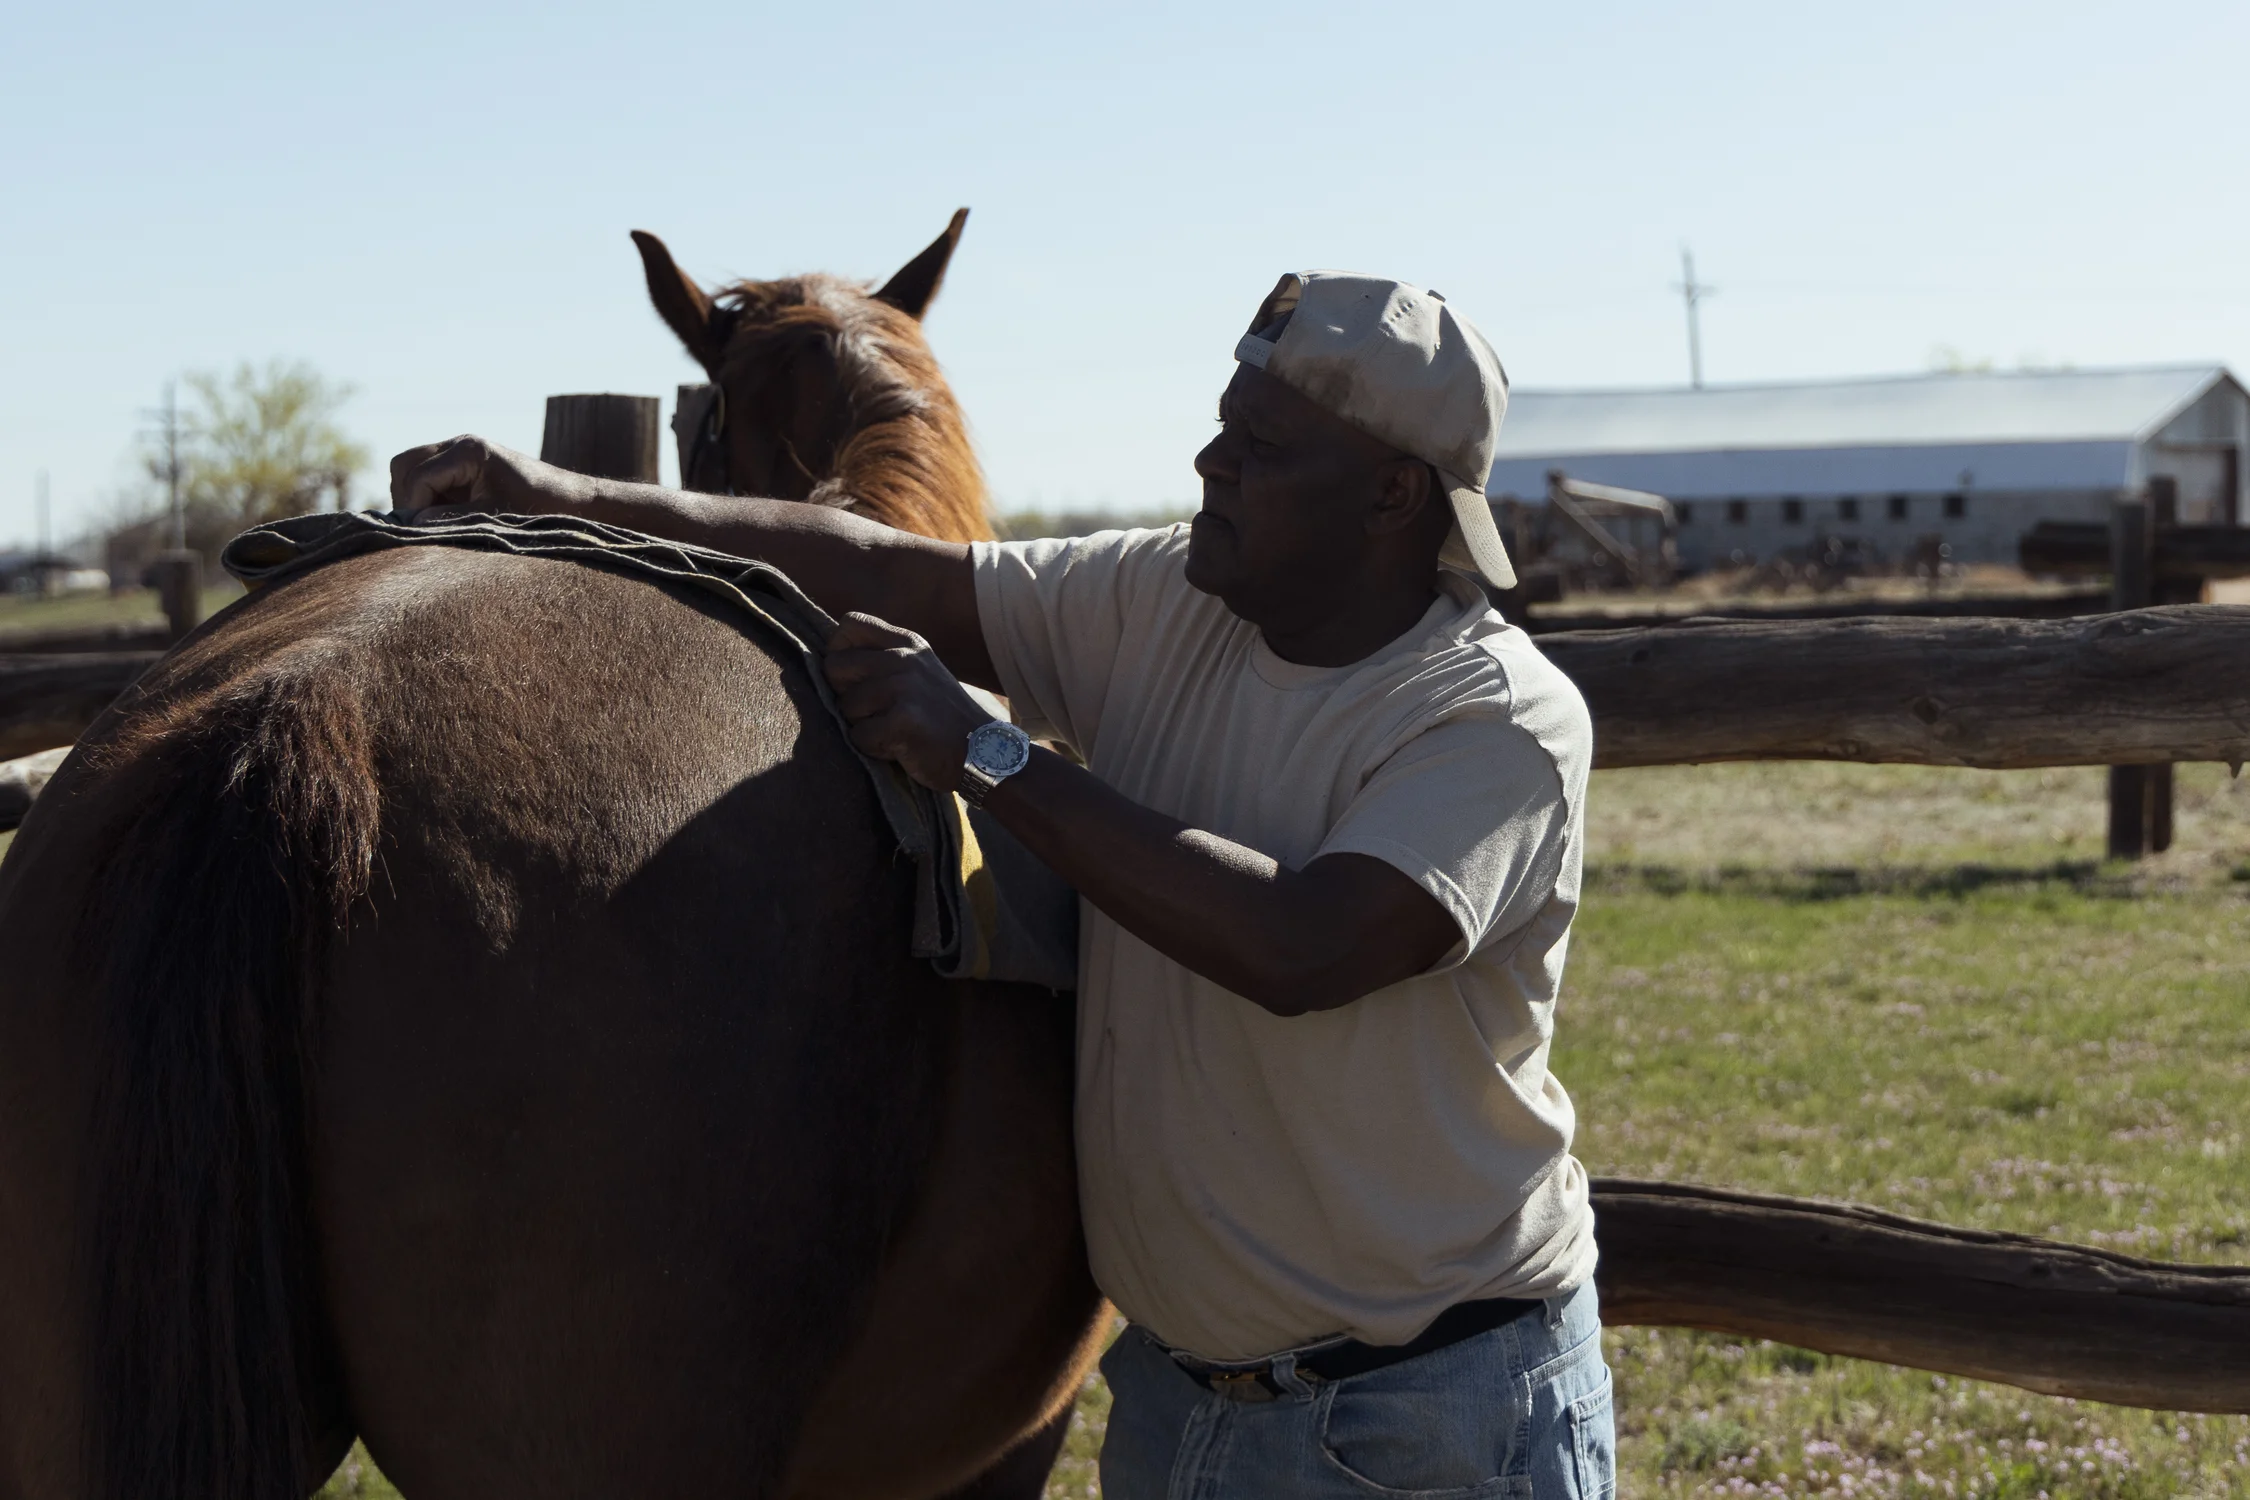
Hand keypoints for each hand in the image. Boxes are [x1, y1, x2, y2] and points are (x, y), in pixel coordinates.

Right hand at [388, 436, 587, 520]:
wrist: (572, 500)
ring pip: (411, 470)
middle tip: (420, 527)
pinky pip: (428, 479)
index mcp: (467, 450)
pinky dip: (428, 498)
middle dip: (407, 497)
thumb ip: (450, 520)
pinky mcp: (463, 467)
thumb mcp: (493, 517)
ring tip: (435, 524)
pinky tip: (446, 518)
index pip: (417, 476)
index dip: (413, 507)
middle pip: (404, 465)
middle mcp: (458, 444)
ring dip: (415, 498)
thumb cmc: (540, 507)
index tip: (420, 533)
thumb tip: (412, 524)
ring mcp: (459, 453)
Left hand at [823, 612, 994, 791]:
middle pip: (834, 666)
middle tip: (874, 711)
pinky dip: (874, 749)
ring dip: (862, 726)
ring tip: (894, 729)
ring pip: (845, 707)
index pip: (848, 624)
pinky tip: (900, 746)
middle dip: (844, 694)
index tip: (853, 676)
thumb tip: (831, 659)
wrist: (985, 751)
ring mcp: (904, 687)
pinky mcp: (904, 720)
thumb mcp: (920, 671)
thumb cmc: (943, 715)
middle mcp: (904, 658)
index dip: (839, 651)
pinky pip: (860, 736)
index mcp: (906, 642)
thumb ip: (884, 658)